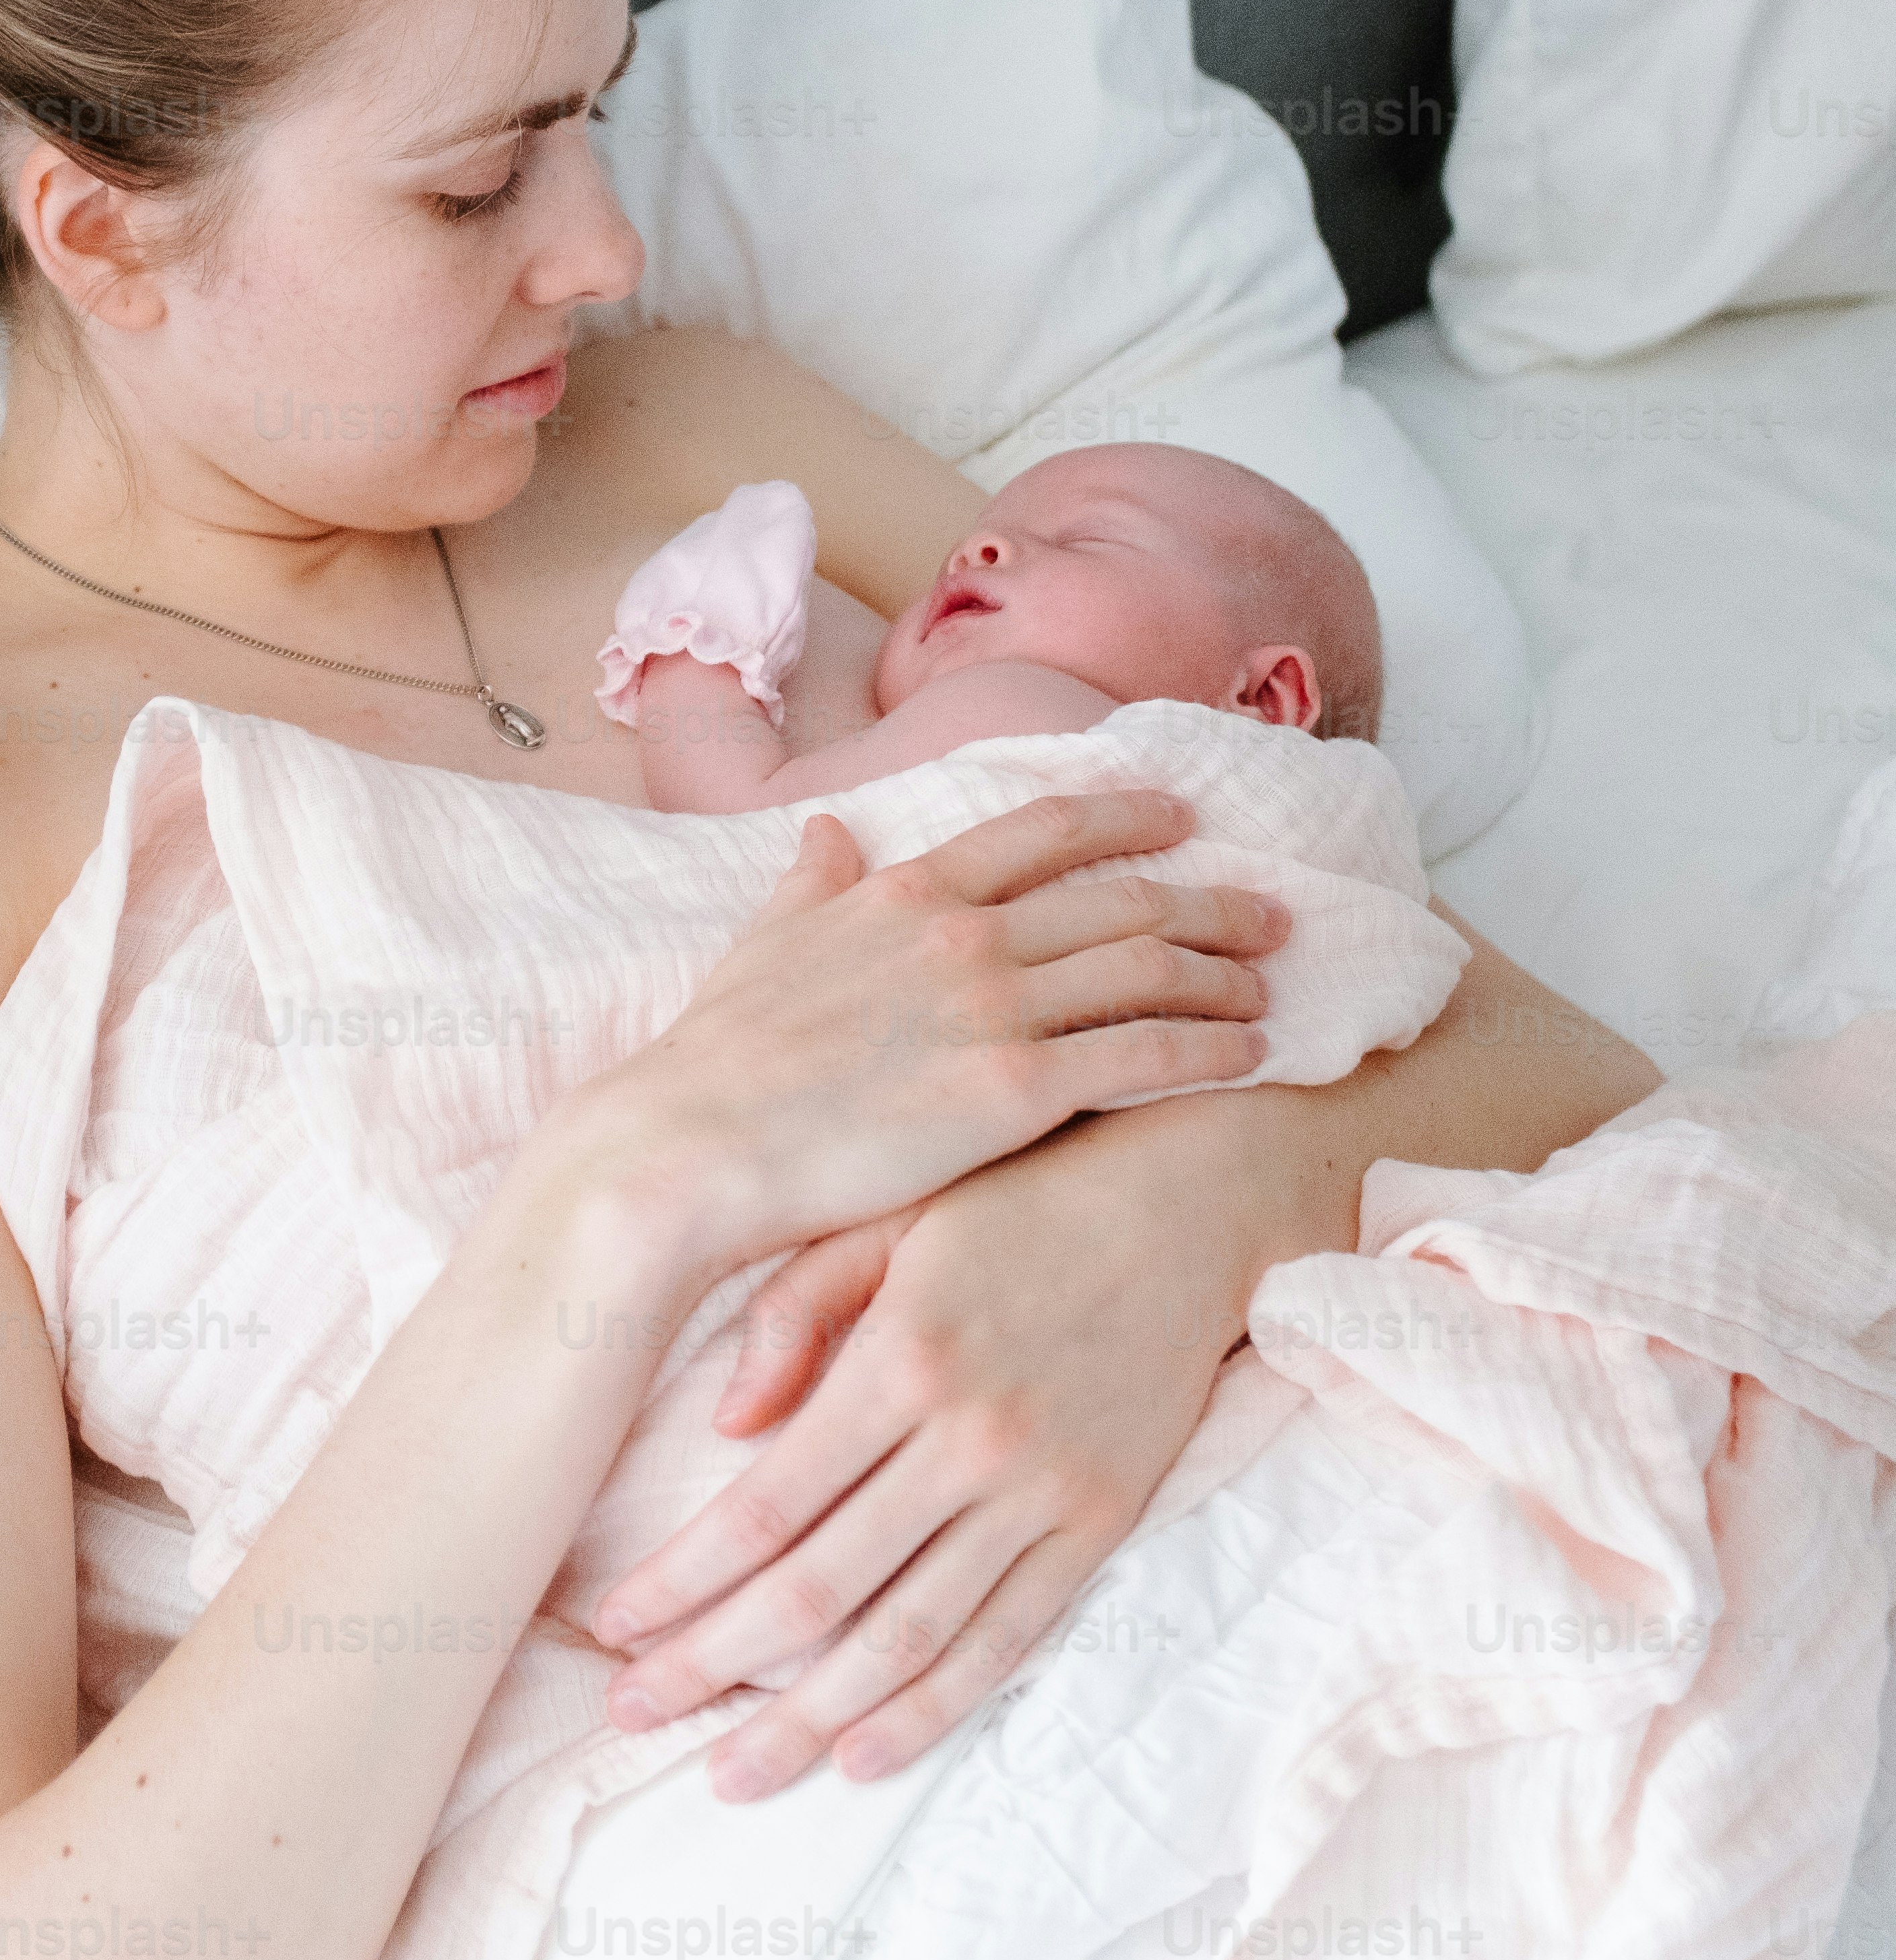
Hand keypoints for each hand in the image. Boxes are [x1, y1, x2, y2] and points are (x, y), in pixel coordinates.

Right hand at [555, 792, 1281, 1302]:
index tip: (1180, 815)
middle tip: (1269, 909)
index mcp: (906, 891)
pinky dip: (1207, 1048)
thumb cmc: (715, 1058)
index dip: (1122, 816)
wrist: (690, 1144)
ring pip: (1145, 969)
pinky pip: (1140, 1056)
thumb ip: (810, 884)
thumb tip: (827, 830)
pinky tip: (1248, 1053)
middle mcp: (963, 932)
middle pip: (1119, 898)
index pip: (1042, 833)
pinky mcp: (1013, 1090)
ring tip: (1269, 984)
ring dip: (1221, 972)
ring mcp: (992, 1007)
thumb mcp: (762, 943)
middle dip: (1206, 898)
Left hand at [591, 1115, 1255, 1797]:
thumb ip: (795, 1311)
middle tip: (633, 1713)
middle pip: (821, 1588)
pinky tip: (864, 1755)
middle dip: (713, 1663)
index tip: (613, 1626)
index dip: (682, 1578)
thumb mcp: (892, 1216)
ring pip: (908, 1637)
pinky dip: (933, 1708)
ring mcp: (1040, 1492)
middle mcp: (968, 1438)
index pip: (767, 1505)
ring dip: (810, 1718)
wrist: (1195, 1203)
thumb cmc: (1018, 1199)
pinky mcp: (1098, 1524)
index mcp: (902, 1356)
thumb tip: (722, 1426)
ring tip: (731, 1773)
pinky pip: (1006, 1640)